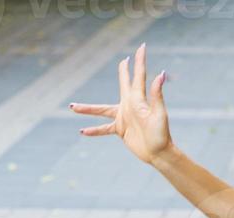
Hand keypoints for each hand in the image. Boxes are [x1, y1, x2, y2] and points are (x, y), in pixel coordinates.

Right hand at [70, 42, 171, 164]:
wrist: (158, 153)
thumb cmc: (161, 134)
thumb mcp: (159, 114)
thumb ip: (156, 95)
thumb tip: (160, 74)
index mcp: (138, 99)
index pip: (138, 75)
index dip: (139, 61)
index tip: (141, 47)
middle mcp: (130, 105)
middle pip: (123, 85)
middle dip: (122, 72)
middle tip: (122, 62)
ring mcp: (124, 117)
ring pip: (102, 110)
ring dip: (88, 108)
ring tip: (72, 106)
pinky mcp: (121, 129)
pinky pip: (104, 129)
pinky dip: (94, 130)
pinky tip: (82, 131)